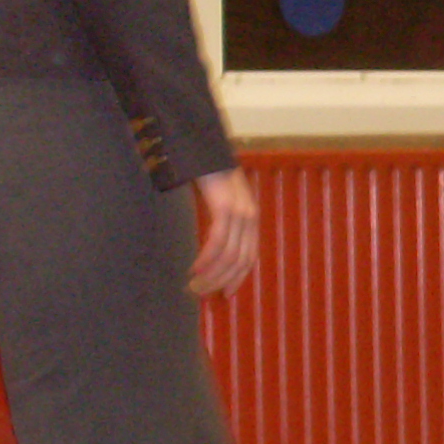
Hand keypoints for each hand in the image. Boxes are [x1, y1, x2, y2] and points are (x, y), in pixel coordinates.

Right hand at [188, 167, 257, 296]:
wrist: (207, 149)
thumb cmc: (210, 175)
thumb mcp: (220, 201)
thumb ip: (221, 221)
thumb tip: (212, 247)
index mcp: (250, 219)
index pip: (249, 257)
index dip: (238, 278)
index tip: (224, 294)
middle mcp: (250, 218)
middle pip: (240, 261)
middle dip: (220, 281)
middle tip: (199, 293)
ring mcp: (240, 212)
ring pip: (229, 255)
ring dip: (210, 274)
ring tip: (193, 285)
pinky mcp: (226, 207)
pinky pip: (218, 240)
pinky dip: (207, 258)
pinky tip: (194, 268)